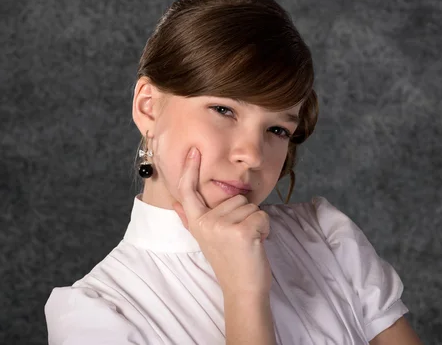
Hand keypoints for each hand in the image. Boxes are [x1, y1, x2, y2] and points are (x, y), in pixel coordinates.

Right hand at [172, 147, 272, 297]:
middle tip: (239, 238)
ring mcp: (222, 226)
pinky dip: (266, 228)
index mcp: (197, 222)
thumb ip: (191, 219)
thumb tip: (176, 203)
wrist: (243, 290)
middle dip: (245, 215)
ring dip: (256, 222)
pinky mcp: (241, 231)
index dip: (190, 170)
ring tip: (247, 242)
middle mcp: (206, 222)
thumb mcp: (206, 239)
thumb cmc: (230, 262)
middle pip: (235, 198)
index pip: (190, 191)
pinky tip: (257, 243)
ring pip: (250, 206)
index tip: (194, 151)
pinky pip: (262, 215)